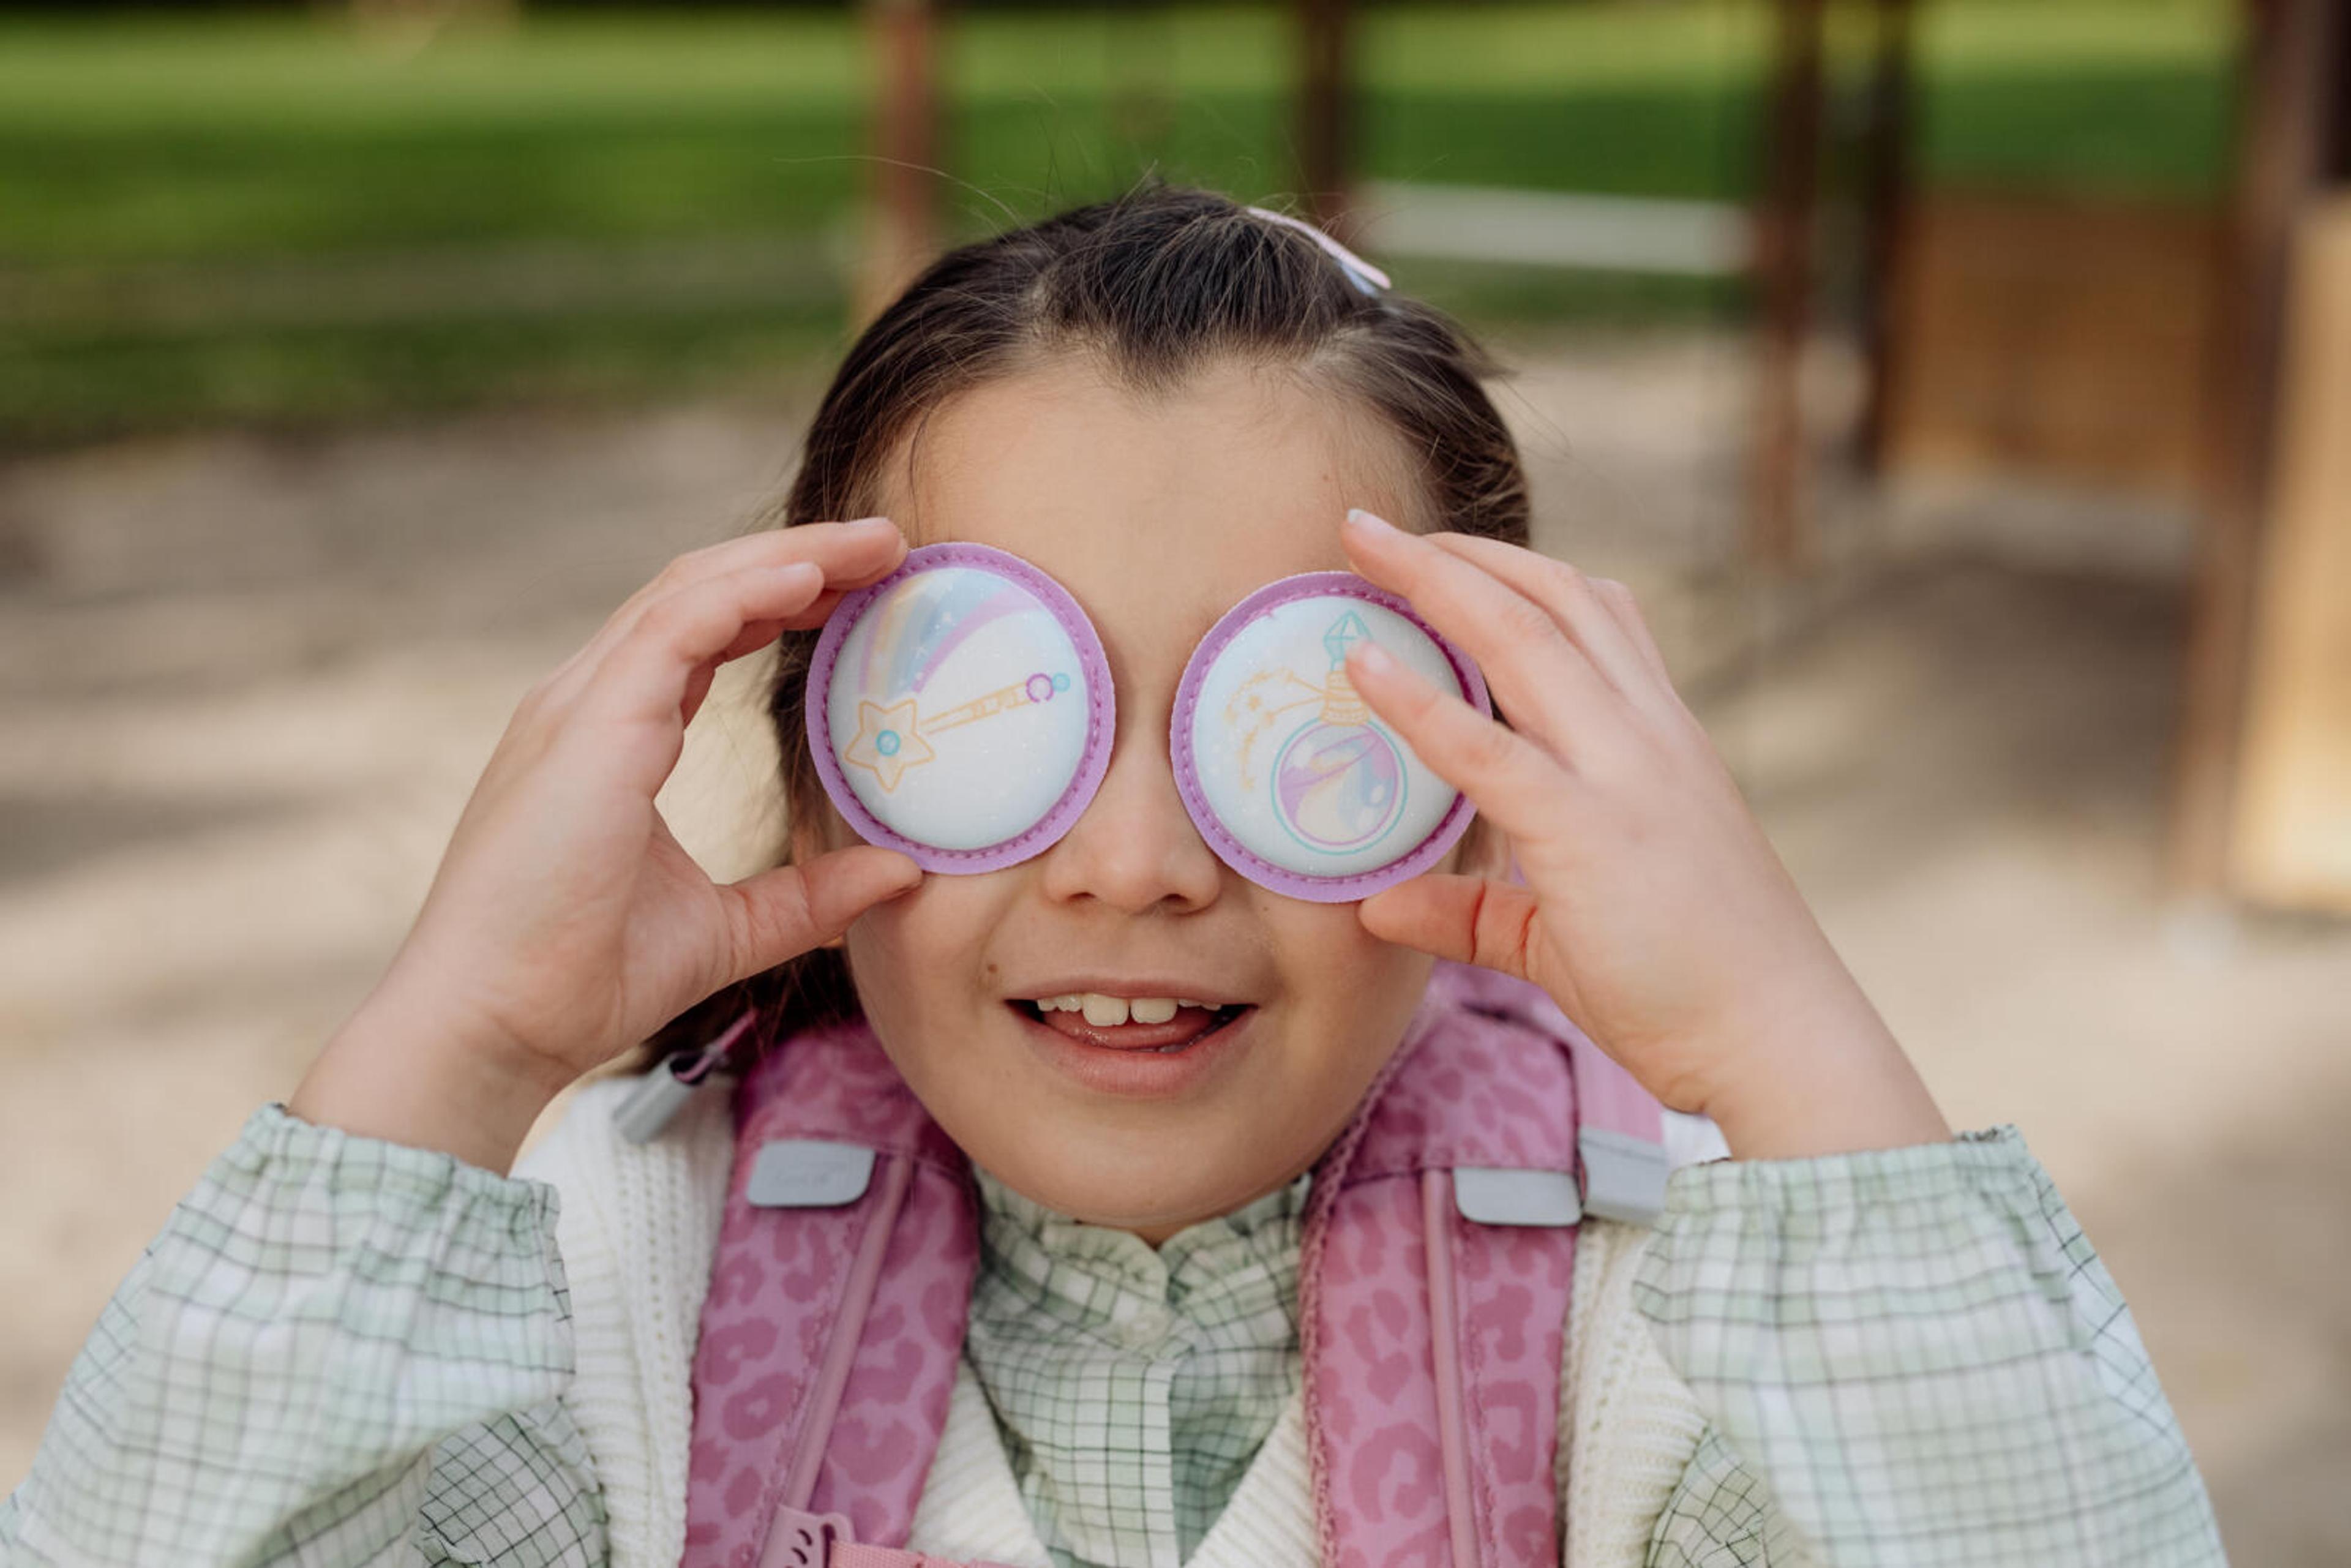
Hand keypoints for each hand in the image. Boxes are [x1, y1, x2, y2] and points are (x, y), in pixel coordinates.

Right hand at [290, 518, 922, 1170]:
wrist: (493, 1027)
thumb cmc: (582, 980)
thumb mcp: (730, 930)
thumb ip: (809, 896)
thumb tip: (900, 871)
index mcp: (614, 735)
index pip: (705, 634)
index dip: (782, 601)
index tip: (862, 593)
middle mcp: (590, 703)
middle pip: (704, 592)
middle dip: (797, 559)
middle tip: (888, 546)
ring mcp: (580, 706)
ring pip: (692, 590)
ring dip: (788, 558)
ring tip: (873, 544)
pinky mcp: (588, 726)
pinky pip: (674, 628)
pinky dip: (745, 593)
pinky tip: (810, 579)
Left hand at [1338, 509, 1946, 1159]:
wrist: (1776, 1041)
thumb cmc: (1688, 989)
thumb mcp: (1563, 935)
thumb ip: (1474, 909)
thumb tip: (1378, 903)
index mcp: (1661, 741)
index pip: (1596, 614)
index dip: (1513, 569)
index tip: (1441, 551)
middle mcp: (1648, 736)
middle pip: (1549, 600)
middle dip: (1457, 552)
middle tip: (1371, 527)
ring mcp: (1625, 775)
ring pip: (1523, 639)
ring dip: (1436, 581)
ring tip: (1360, 547)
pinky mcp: (1589, 831)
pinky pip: (1488, 748)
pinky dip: (1418, 700)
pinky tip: (1361, 667)